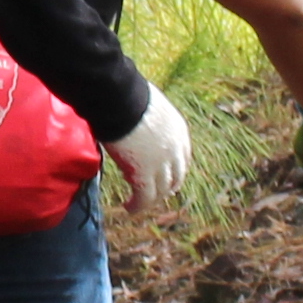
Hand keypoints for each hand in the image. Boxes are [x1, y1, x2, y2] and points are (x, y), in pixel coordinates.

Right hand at [106, 85, 193, 208]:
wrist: (120, 100)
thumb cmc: (126, 95)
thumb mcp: (148, 106)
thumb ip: (148, 118)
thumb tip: (134, 116)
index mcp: (178, 131)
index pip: (182, 158)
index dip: (172, 169)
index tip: (162, 174)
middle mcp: (175, 150)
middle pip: (176, 177)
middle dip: (166, 187)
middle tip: (153, 193)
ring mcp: (161, 164)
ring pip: (161, 191)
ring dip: (150, 199)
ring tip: (138, 203)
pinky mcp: (144, 175)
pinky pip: (144, 198)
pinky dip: (137, 206)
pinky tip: (129, 208)